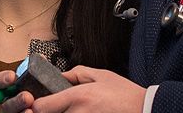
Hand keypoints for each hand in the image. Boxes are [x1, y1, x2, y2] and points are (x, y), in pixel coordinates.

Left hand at [0, 66, 145, 112]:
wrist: (145, 110)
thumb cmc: (125, 95)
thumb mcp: (101, 75)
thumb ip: (76, 74)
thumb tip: (59, 77)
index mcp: (78, 97)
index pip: (41, 107)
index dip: (36, 106)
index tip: (39, 104)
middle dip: (47, 112)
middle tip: (51, 107)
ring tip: (73, 109)